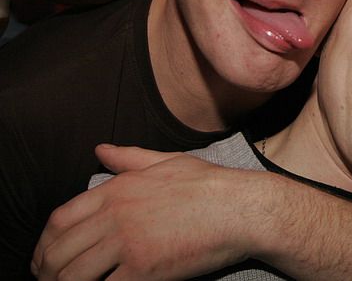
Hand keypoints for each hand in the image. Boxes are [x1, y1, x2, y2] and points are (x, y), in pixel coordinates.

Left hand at [32, 144, 253, 279]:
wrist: (241, 209)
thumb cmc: (210, 185)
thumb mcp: (166, 162)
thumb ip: (129, 158)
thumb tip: (100, 149)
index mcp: (118, 189)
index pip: (60, 219)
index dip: (44, 244)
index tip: (45, 258)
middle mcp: (116, 216)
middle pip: (59, 251)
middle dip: (47, 271)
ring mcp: (128, 245)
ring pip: (73, 276)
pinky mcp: (144, 272)